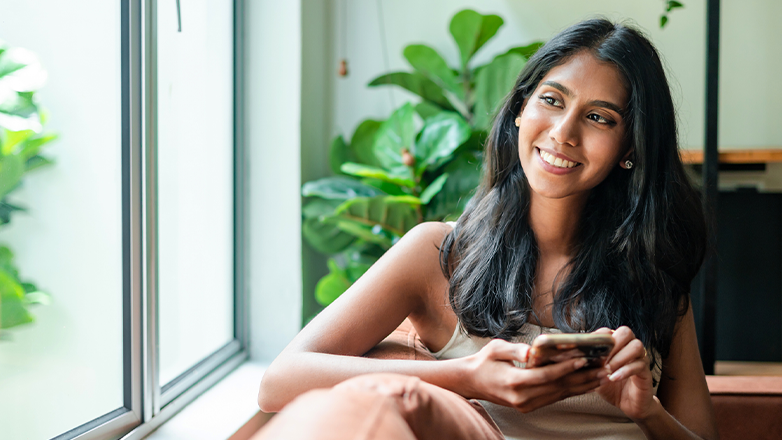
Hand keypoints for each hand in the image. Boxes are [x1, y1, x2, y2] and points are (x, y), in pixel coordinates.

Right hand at [462, 339, 607, 412]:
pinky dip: (571, 391)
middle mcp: (522, 397)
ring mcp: (526, 404)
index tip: (584, 358)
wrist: (471, 382)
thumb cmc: (484, 362)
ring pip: (559, 395)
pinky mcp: (528, 406)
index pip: (546, 375)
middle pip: (558, 388)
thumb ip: (514, 349)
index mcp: (514, 381)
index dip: (566, 367)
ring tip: (600, 376)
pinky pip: (554, 398)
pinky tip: (585, 384)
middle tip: (602, 368)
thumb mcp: (495, 349)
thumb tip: (532, 350)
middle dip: (582, 377)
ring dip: (581, 386)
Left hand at [594, 326, 655, 420]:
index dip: (598, 336)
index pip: (608, 331)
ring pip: (636, 346)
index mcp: (616, 344)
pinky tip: (614, 378)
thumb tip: (570, 355)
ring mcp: (640, 358)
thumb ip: (586, 364)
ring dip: (619, 357)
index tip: (587, 347)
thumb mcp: (594, 374)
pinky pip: (639, 365)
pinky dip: (625, 371)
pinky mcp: (646, 371)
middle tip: (601, 359)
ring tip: (607, 369)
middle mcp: (629, 347)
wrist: (627, 404)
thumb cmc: (610, 386)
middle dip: (612, 343)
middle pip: (626, 332)